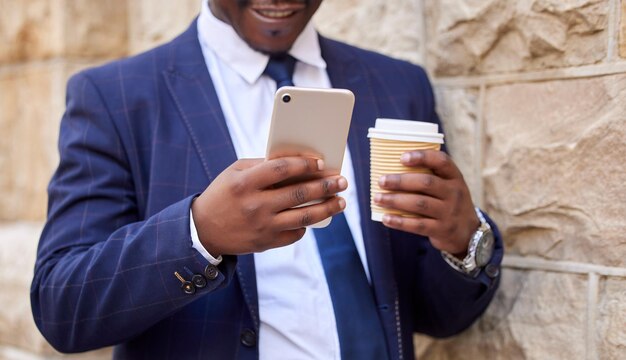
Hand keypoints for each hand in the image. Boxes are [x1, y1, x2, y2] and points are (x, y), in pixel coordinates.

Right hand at [192, 157, 347, 255]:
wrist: (204, 230)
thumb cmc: (223, 194)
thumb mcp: (235, 172)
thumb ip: (262, 165)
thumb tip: (296, 161)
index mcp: (245, 183)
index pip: (282, 169)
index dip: (304, 165)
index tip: (320, 163)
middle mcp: (255, 205)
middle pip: (299, 194)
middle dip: (325, 186)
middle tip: (342, 181)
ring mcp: (262, 226)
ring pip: (304, 217)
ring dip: (327, 208)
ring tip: (341, 201)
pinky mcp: (266, 243)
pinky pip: (295, 233)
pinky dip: (306, 225)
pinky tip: (315, 217)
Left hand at [373, 150, 478, 255]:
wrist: (467, 233)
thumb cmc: (448, 203)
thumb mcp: (448, 186)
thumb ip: (429, 177)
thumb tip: (390, 168)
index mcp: (455, 177)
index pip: (442, 161)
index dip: (422, 157)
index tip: (402, 157)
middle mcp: (455, 193)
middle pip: (426, 183)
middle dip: (400, 181)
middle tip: (381, 181)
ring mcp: (449, 212)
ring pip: (419, 204)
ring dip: (395, 200)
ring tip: (377, 198)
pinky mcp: (442, 230)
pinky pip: (418, 225)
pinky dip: (400, 222)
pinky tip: (385, 218)